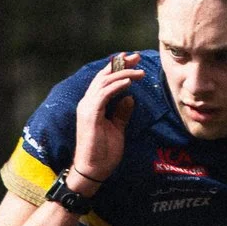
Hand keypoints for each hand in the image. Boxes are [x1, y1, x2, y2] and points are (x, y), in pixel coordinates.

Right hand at [71, 52, 143, 188]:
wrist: (93, 169)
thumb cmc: (103, 152)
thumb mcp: (117, 129)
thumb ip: (121, 113)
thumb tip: (130, 98)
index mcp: (92, 104)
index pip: (104, 80)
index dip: (117, 68)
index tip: (133, 60)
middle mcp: (87, 102)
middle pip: (103, 76)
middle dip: (120, 64)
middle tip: (137, 56)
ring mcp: (87, 107)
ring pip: (104, 82)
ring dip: (123, 74)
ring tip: (140, 71)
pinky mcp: (90, 114)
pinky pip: (104, 94)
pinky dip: (117, 86)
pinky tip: (129, 82)